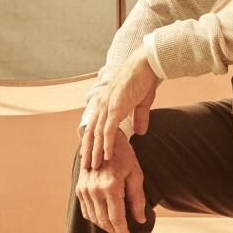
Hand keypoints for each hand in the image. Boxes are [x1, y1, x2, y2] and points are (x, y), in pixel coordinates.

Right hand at [76, 122, 146, 232]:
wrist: (103, 138)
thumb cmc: (124, 155)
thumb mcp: (136, 175)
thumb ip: (137, 199)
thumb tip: (140, 220)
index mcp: (111, 186)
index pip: (116, 218)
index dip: (122, 232)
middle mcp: (95, 189)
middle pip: (103, 220)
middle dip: (114, 231)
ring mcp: (85, 189)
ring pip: (93, 217)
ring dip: (104, 226)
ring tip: (115, 228)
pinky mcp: (79, 188)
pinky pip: (85, 210)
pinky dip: (94, 217)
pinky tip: (103, 218)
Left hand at [89, 47, 158, 169]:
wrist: (145, 65)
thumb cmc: (143, 80)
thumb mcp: (141, 103)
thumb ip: (138, 118)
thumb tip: (140, 132)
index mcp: (106, 103)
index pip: (94, 126)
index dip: (91, 141)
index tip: (89, 155)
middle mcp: (102, 105)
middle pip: (91, 132)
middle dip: (89, 150)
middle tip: (87, 167)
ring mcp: (107, 107)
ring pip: (98, 135)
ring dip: (95, 152)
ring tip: (94, 167)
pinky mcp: (116, 108)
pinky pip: (108, 131)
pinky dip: (106, 144)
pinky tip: (106, 156)